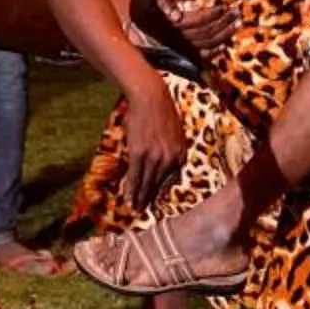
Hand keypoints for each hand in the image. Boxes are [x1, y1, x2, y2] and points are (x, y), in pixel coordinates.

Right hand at [115, 73, 187, 211]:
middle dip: (149, 199)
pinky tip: (128, 199)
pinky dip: (131, 189)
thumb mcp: (175, 133)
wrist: (151, 97)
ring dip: (139, 198)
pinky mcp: (140, 153)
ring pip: (146, 183)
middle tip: (142, 211)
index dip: (160, 192)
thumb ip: (171, 150)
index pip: (170, 180)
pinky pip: (135, 176)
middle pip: (158, 184)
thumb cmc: (162, 112)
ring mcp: (155, 157)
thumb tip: (162, 165)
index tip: (154, 201)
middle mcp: (170, 159)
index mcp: (180, 154)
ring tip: (134, 209)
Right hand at [162, 0, 239, 56]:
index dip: (211, 14)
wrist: (149, 26)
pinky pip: (203, 56)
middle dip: (223, 22)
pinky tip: (224, 46)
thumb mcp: (158, 0)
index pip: (197, 21)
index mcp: (174, 24)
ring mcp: (185, 47)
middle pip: (206, 31)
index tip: (223, 7)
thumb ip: (165, 4)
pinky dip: (214, 52)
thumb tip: (176, 16)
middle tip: (235, 12)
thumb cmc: (156, 8)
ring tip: (236, 23)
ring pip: (207, 43)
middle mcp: (180, 37)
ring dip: (224, 34)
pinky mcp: (188, 54)